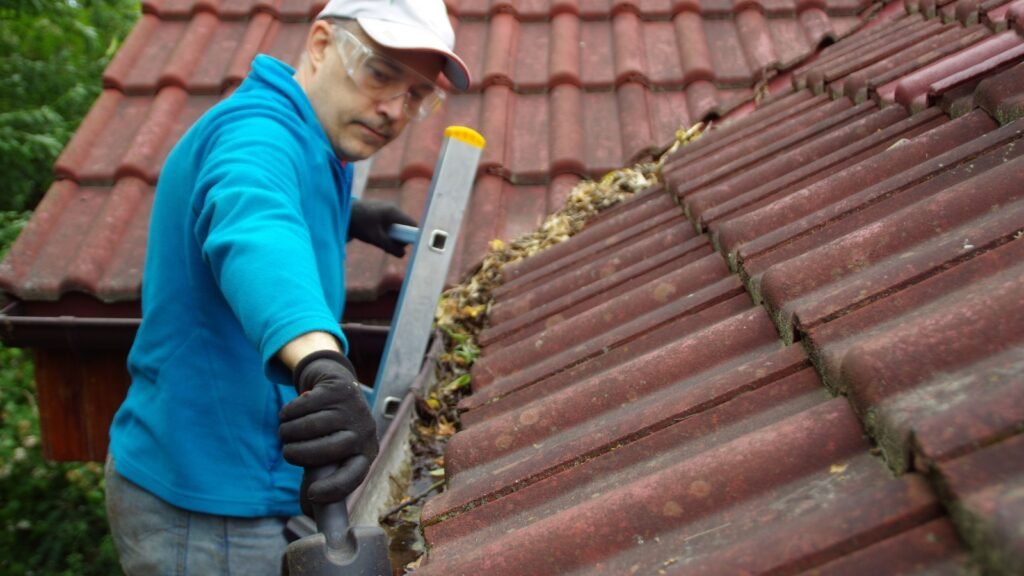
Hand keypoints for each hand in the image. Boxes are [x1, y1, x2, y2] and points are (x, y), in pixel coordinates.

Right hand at [279, 351, 378, 510]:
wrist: (337, 386)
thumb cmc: (331, 430)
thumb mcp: (331, 454)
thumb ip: (319, 477)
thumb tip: (308, 511)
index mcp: (365, 453)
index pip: (354, 476)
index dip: (334, 488)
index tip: (312, 494)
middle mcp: (364, 432)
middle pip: (326, 451)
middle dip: (297, 454)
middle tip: (287, 452)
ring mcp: (353, 409)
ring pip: (309, 427)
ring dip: (287, 432)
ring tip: (285, 433)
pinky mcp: (338, 390)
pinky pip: (302, 407)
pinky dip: (287, 413)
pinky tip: (289, 414)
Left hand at [349, 199, 416, 256]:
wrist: (343, 212)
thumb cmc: (359, 224)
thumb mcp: (375, 239)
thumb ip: (390, 247)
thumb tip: (403, 254)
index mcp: (394, 212)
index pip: (412, 225)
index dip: (410, 236)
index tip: (401, 245)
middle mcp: (393, 208)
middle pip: (405, 225)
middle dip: (399, 237)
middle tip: (387, 244)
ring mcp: (387, 207)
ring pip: (397, 224)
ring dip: (391, 234)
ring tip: (379, 238)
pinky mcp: (381, 209)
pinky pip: (390, 222)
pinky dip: (386, 229)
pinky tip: (375, 232)